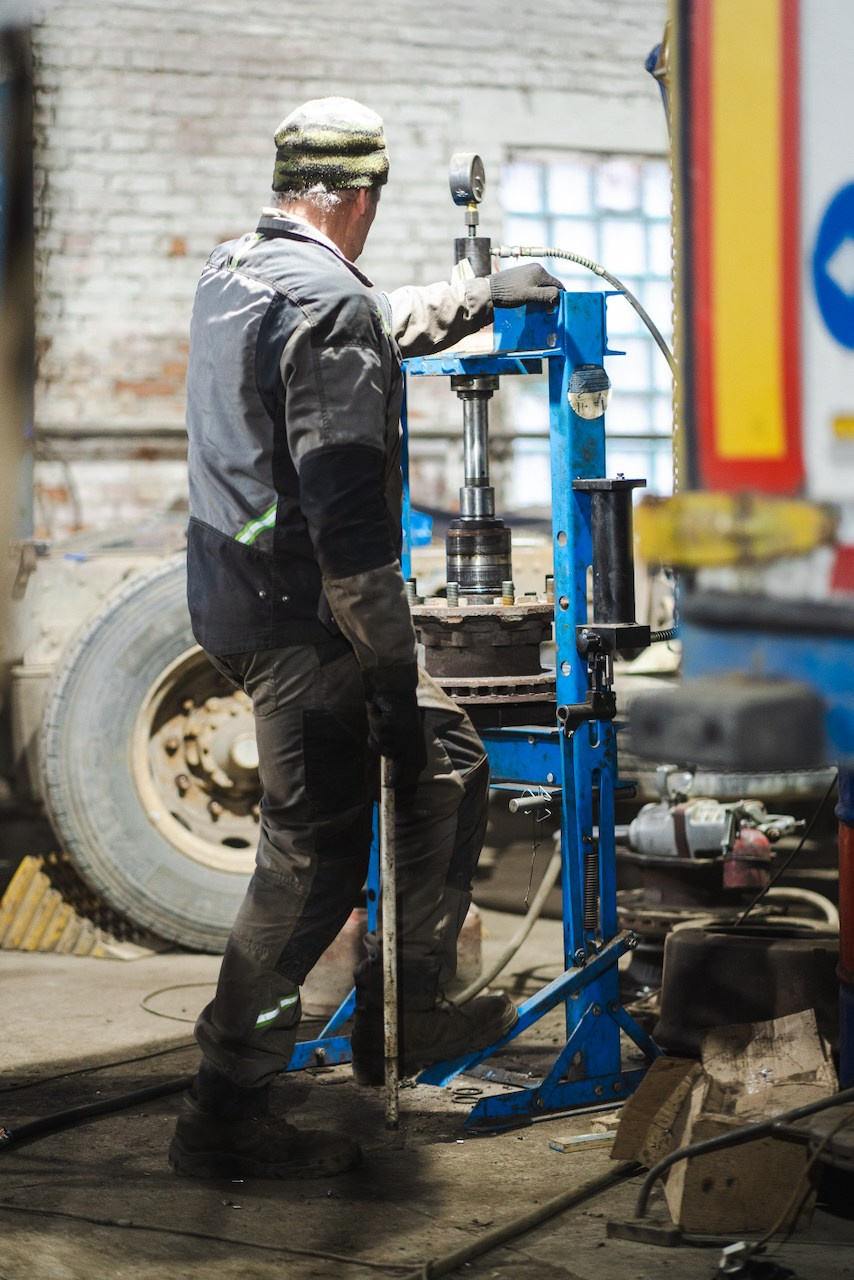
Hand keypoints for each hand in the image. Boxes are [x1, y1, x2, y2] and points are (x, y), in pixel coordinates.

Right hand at [363, 665, 426, 790]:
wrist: (394, 681)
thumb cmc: (391, 697)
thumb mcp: (394, 718)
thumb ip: (392, 732)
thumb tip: (384, 748)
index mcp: (411, 734)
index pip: (403, 758)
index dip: (396, 773)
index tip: (391, 785)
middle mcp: (409, 736)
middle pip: (385, 751)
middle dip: (376, 740)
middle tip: (377, 721)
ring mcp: (401, 732)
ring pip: (378, 741)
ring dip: (375, 727)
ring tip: (381, 711)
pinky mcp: (393, 726)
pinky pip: (376, 730)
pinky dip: (374, 719)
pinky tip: (380, 707)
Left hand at [489, 263, 563, 309]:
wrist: (489, 290)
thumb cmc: (510, 293)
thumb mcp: (531, 295)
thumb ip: (547, 295)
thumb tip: (558, 296)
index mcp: (540, 271)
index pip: (557, 285)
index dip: (559, 297)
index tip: (556, 309)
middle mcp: (535, 268)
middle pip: (549, 285)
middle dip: (550, 297)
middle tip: (547, 310)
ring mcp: (527, 271)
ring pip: (541, 285)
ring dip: (541, 296)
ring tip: (538, 307)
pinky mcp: (521, 275)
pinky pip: (533, 285)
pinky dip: (534, 293)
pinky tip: (530, 301)